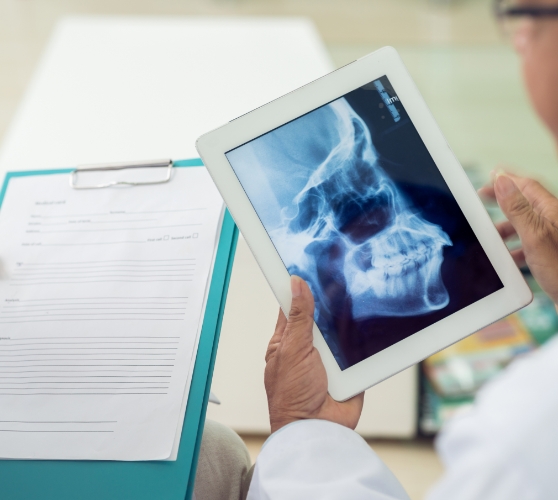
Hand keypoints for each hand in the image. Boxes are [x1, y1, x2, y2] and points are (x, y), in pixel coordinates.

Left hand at [264, 275, 363, 432]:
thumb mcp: (292, 349)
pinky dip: (363, 339)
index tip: (310, 264)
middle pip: (321, 314)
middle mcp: (308, 345)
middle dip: (331, 300)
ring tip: (359, 293)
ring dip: (348, 320)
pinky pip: (358, 348)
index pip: (293, 304)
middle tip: (342, 273)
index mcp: (287, 339)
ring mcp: (329, 357)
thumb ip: (298, 317)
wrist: (317, 430)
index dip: (300, 286)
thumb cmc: (291, 396)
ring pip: (342, 329)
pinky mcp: (348, 368)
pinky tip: (371, 320)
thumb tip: (296, 284)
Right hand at [479, 170, 557, 303]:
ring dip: (507, 227)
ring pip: (526, 226)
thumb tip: (502, 181)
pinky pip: (530, 245)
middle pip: (526, 204)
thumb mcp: (534, 236)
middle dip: (504, 201)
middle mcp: (554, 222)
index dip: (507, 179)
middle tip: (484, 199)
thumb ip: (517, 208)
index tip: (491, 175)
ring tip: (491, 233)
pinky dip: (515, 247)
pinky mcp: (552, 257)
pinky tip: (508, 258)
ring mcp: (553, 240)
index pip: (527, 186)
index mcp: (552, 211)